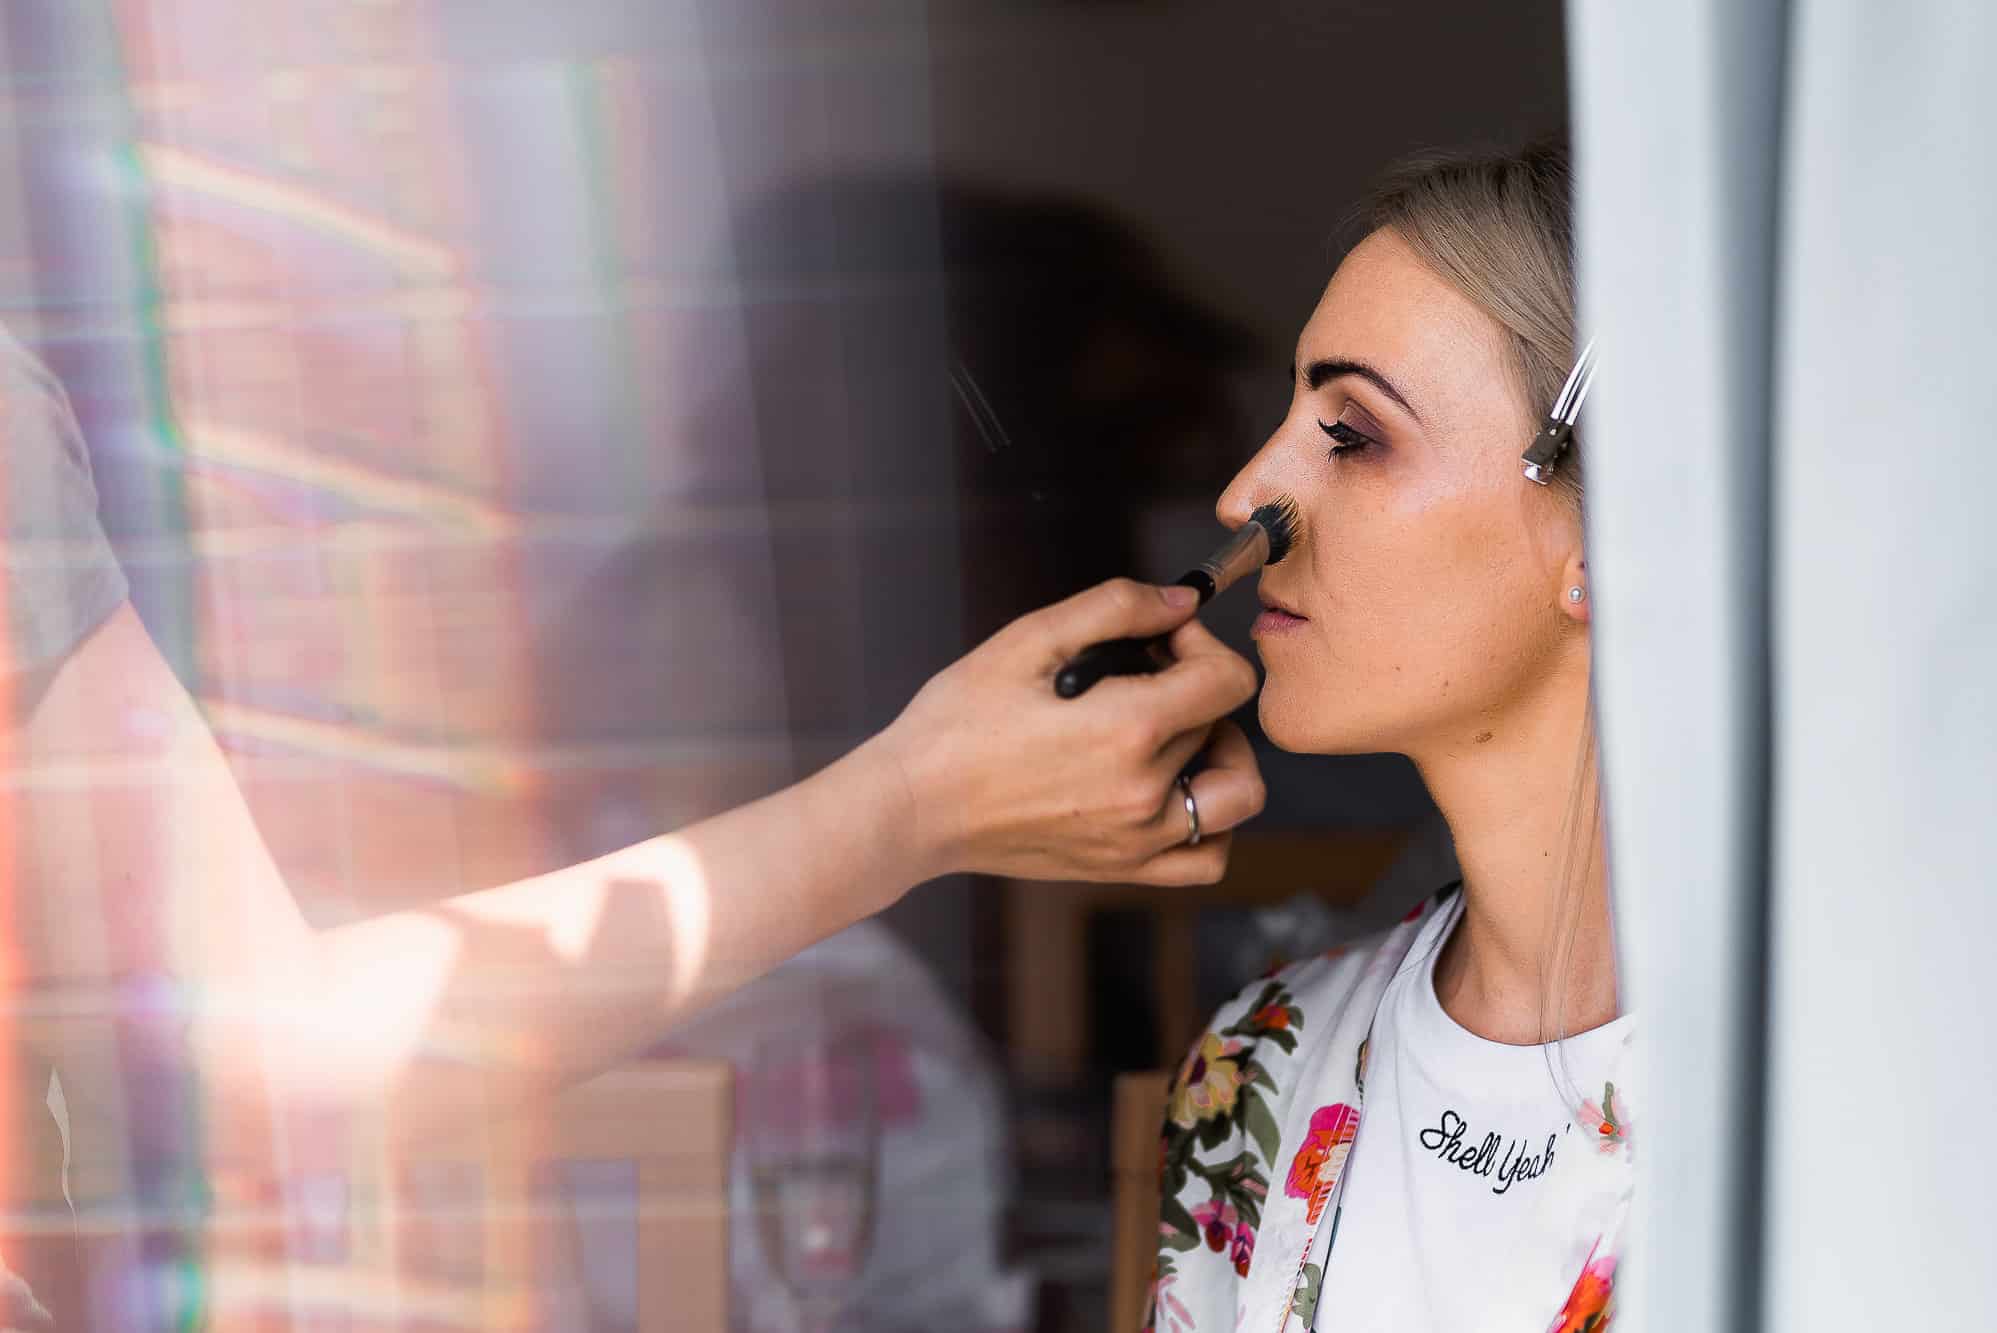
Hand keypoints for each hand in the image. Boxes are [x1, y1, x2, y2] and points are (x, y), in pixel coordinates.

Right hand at [872, 578, 1265, 884]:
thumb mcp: (1029, 640)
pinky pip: (1208, 857)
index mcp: (1130, 729)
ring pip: (1237, 795)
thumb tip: (1182, 601)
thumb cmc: (959, 721)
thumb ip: (1115, 608)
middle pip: (1222, 725)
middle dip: (1193, 686)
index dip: (1204, 644)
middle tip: (1141, 676)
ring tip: (1177, 736)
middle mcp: (1146, 792)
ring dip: (1224, 756)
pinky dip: (1213, 823)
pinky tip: (1176, 791)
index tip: (1162, 641)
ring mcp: (1138, 840)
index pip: (1228, 679)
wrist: (915, 805)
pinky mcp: (1122, 869)